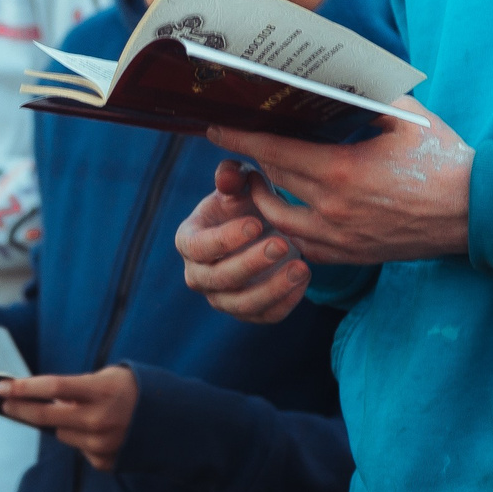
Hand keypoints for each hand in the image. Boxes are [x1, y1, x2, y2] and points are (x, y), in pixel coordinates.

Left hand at [0, 367, 138, 470]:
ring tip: (80, 412)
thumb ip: (77, 387)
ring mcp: (102, 444)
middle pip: (47, 416)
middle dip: (21, 408)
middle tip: (5, 402)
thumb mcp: (109, 377)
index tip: (2, 386)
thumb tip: (43, 397)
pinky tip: (100, 430)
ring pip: (61, 433)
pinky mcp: (105, 462)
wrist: (172, 424)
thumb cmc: (134, 391)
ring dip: (61, 422)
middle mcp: (101, 420)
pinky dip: (82, 437)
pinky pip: (79, 448)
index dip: (24, 387)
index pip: (54, 387)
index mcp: (103, 391)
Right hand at [175, 161, 313, 323]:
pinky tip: (304, 277)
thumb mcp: (239, 184)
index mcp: (189, 241)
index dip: (225, 239)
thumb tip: (227, 176)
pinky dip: (286, 301)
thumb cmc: (245, 202)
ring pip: (242, 304)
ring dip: (272, 288)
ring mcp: (222, 298)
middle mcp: (199, 275)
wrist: (262, 228)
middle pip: (219, 279)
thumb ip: (232, 175)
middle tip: (282, 244)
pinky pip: (265, 315)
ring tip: (301, 267)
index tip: (256, 224)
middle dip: (251, 263)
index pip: (198, 247)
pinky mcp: (248, 312)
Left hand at [209, 99, 472, 267]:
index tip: (213, 128)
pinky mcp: (352, 256)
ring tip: (255, 179)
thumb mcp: (405, 116)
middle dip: (247, 165)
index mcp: (341, 171)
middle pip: (270, 184)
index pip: (272, 152)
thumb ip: (366, 98)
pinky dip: (286, 230)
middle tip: (235, 147)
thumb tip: (334, 81)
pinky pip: (303, 247)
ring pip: (277, 222)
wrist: (476, 213)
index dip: (238, 139)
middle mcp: (332, 209)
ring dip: (260, 202)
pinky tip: (283, 213)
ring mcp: (340, 238)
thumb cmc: (444, 160)